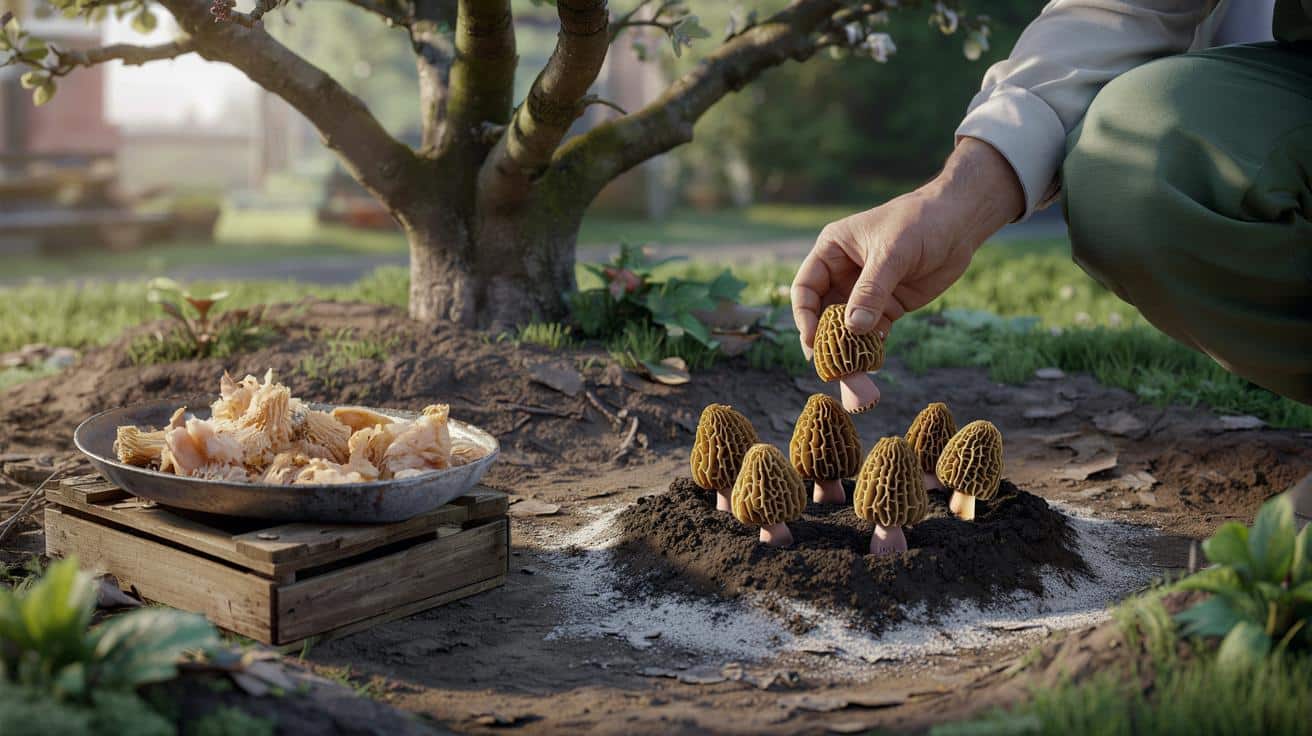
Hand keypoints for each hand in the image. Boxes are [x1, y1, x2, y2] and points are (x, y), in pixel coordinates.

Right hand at [791, 137, 1023, 354]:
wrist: (960, 223)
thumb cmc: (920, 223)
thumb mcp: (892, 253)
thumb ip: (871, 290)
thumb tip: (852, 327)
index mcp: (832, 251)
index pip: (806, 288)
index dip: (805, 316)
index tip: (812, 341)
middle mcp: (843, 273)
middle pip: (823, 313)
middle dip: (826, 340)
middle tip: (829, 368)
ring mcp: (866, 292)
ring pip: (848, 327)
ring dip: (848, 350)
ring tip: (851, 375)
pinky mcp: (889, 305)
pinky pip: (873, 332)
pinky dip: (871, 348)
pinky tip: (873, 363)